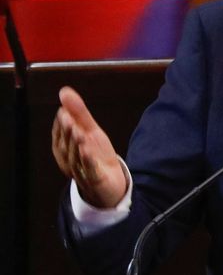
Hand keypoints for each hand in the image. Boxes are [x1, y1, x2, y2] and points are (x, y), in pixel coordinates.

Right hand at [51, 86, 126, 208]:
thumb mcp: (89, 131)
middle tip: (68, 118)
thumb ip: (78, 112)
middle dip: (67, 131)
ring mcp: (81, 171)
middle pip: (67, 145)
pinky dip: (88, 160)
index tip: (64, 111)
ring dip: (77, 144)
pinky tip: (87, 150)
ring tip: (79, 131)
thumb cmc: (96, 155)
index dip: (62, 123)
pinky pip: (90, 170)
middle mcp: (68, 160)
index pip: (59, 134)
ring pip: (76, 157)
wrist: (110, 183)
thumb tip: (64, 91)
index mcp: (64, 148)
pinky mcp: (94, 179)